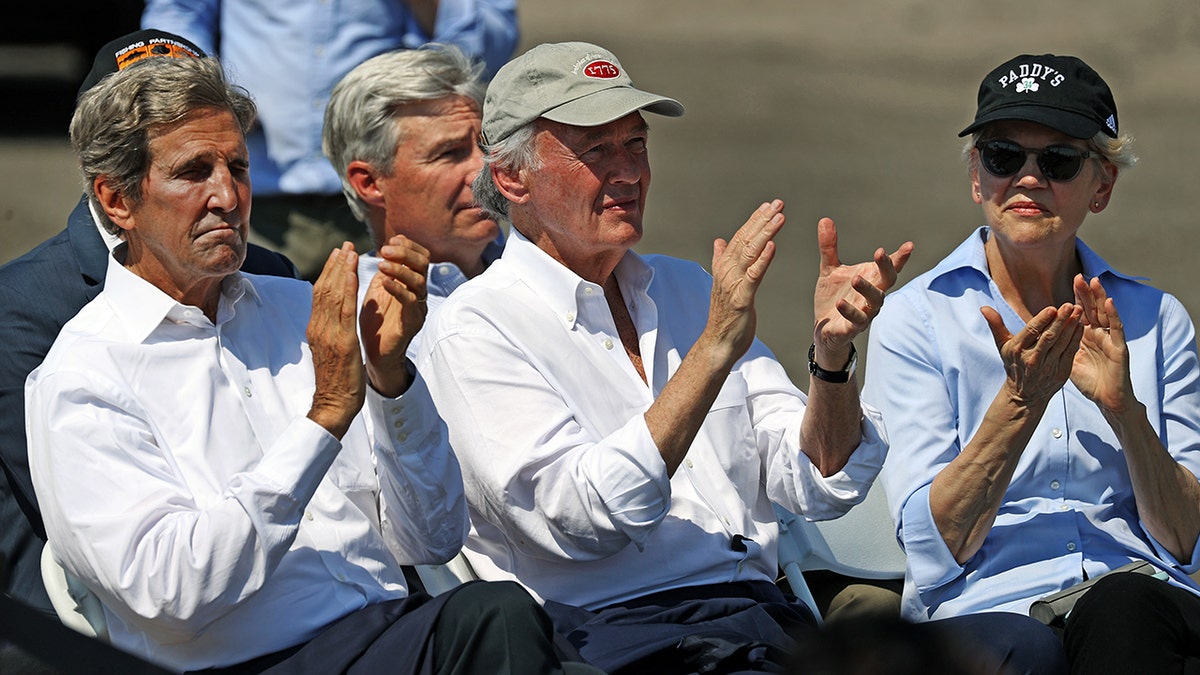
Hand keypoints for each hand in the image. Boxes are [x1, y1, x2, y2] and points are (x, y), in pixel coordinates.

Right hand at [307, 242, 365, 438]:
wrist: (334, 403)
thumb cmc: (337, 380)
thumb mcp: (332, 349)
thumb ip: (332, 330)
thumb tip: (336, 315)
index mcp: (316, 328)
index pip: (320, 294)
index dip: (329, 272)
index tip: (338, 255)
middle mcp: (318, 327)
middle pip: (324, 289)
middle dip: (335, 265)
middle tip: (344, 245)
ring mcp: (328, 334)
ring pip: (332, 294)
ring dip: (341, 270)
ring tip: (349, 251)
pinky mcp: (341, 341)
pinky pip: (343, 309)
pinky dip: (347, 288)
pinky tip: (353, 273)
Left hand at [360, 234, 429, 396]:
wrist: (374, 353)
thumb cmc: (375, 321)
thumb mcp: (377, 289)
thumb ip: (384, 270)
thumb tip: (387, 246)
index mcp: (411, 283)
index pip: (420, 256)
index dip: (408, 245)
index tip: (392, 239)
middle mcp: (419, 293)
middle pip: (424, 264)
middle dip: (406, 253)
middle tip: (385, 249)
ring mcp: (418, 308)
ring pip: (419, 281)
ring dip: (401, 269)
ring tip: (381, 264)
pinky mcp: (412, 322)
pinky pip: (410, 301)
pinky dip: (398, 289)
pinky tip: (383, 282)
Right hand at [702, 199, 785, 366]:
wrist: (718, 344)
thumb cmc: (725, 316)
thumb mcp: (725, 284)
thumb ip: (722, 260)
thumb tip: (719, 241)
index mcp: (725, 267)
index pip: (741, 237)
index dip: (755, 220)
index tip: (769, 205)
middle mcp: (727, 271)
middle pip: (746, 240)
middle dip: (762, 220)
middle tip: (778, 203)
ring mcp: (733, 284)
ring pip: (750, 253)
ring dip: (765, 233)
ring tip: (779, 217)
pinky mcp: (742, 299)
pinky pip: (754, 276)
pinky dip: (763, 259)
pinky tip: (773, 246)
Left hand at [811, 217, 912, 367]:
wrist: (824, 329)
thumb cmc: (834, 297)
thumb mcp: (829, 269)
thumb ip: (829, 247)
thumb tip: (825, 219)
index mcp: (871, 279)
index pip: (890, 267)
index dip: (900, 257)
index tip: (909, 245)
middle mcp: (873, 296)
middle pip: (887, 281)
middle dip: (886, 267)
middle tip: (879, 252)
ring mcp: (865, 313)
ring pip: (874, 301)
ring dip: (867, 289)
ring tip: (855, 278)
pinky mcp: (852, 328)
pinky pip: (856, 320)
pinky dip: (849, 311)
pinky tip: (840, 302)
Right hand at [982, 303, 1082, 406]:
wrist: (1025, 395)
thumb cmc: (1014, 364)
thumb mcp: (1003, 346)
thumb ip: (996, 325)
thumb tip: (984, 308)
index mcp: (1018, 350)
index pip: (1031, 332)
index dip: (1042, 320)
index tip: (1052, 308)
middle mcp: (1032, 359)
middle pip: (1048, 337)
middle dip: (1060, 320)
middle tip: (1069, 305)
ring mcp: (1048, 367)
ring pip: (1061, 343)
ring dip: (1071, 327)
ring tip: (1078, 311)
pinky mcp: (1061, 373)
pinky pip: (1070, 352)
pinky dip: (1076, 339)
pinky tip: (1080, 326)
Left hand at [1070, 274, 1133, 412]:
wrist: (1107, 398)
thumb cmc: (1089, 379)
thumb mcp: (1068, 359)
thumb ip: (1059, 345)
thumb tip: (1039, 336)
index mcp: (1087, 335)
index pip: (1082, 312)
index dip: (1078, 297)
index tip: (1072, 279)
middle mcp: (1100, 334)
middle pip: (1093, 309)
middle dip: (1087, 293)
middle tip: (1079, 276)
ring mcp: (1110, 339)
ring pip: (1105, 314)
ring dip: (1100, 298)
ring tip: (1095, 282)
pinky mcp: (1119, 347)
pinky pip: (1116, 328)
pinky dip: (1113, 314)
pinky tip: (1109, 302)